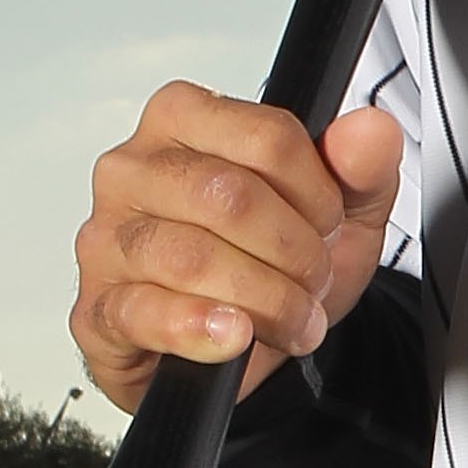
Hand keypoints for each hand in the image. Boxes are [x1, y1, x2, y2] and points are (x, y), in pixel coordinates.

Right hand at [69, 85, 404, 415]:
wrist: (252, 347)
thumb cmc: (276, 262)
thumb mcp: (341, 212)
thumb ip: (361, 167)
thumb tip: (369, 130)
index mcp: (184, 121)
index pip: (266, 136)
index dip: (317, 192)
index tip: (328, 222)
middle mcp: (134, 170)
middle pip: (229, 196)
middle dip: (293, 252)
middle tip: (312, 281)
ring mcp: (107, 238)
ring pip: (191, 257)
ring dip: (264, 299)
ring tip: (290, 319)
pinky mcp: (98, 308)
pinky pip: (143, 313)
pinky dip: (201, 328)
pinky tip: (234, 335)